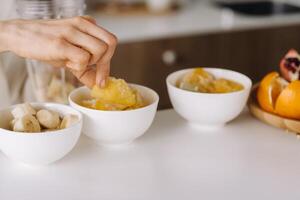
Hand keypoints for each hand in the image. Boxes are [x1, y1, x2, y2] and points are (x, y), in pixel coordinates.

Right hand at [0, 16, 117, 87]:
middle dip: (104, 63)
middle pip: (111, 44)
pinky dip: (78, 67)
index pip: (110, 41)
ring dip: (89, 63)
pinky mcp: (60, 43)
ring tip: (73, 62)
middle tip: (91, 72)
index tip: (102, 78)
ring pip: (99, 50)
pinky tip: (65, 62)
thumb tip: (98, 85)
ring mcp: (71, 32)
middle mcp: (82, 24)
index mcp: (87, 24)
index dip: (109, 62)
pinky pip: (83, 59)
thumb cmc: (47, 43)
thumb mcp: (70, 53)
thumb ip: (86, 68)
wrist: (20, 35)